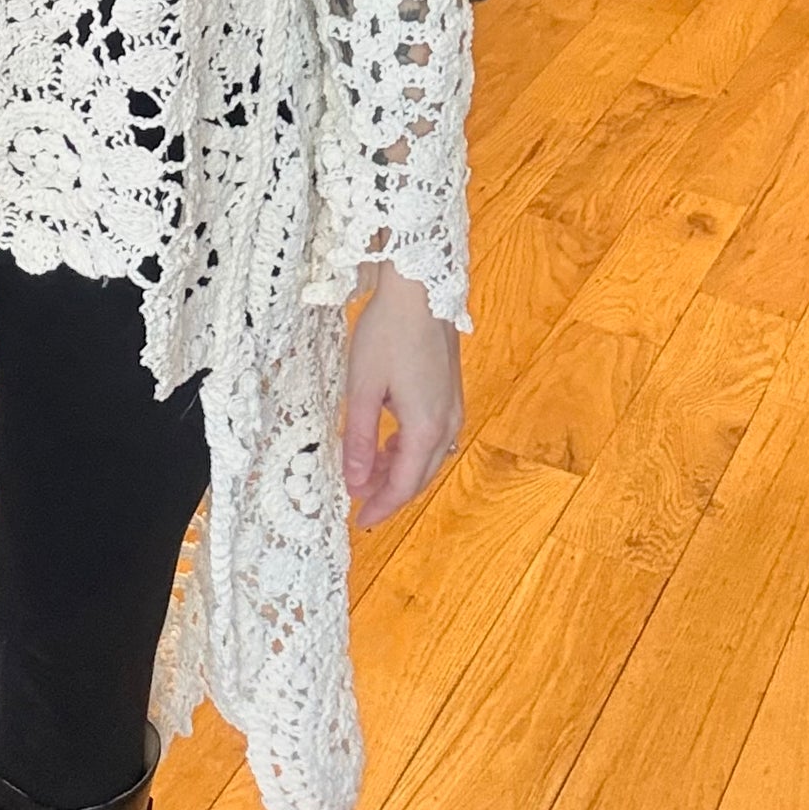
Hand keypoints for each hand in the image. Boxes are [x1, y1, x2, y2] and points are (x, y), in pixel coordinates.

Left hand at [342, 266, 464, 529]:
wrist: (419, 290)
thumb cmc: (387, 333)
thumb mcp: (362, 388)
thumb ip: (360, 439)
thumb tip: (356, 482)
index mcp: (425, 428)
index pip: (404, 485)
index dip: (382, 505)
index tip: (360, 519)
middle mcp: (447, 423)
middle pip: (420, 474)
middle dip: (390, 491)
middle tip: (361, 500)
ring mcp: (452, 405)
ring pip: (428, 455)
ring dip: (400, 469)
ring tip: (368, 471)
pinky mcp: (450, 390)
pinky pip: (433, 434)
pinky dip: (410, 447)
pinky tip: (390, 440)